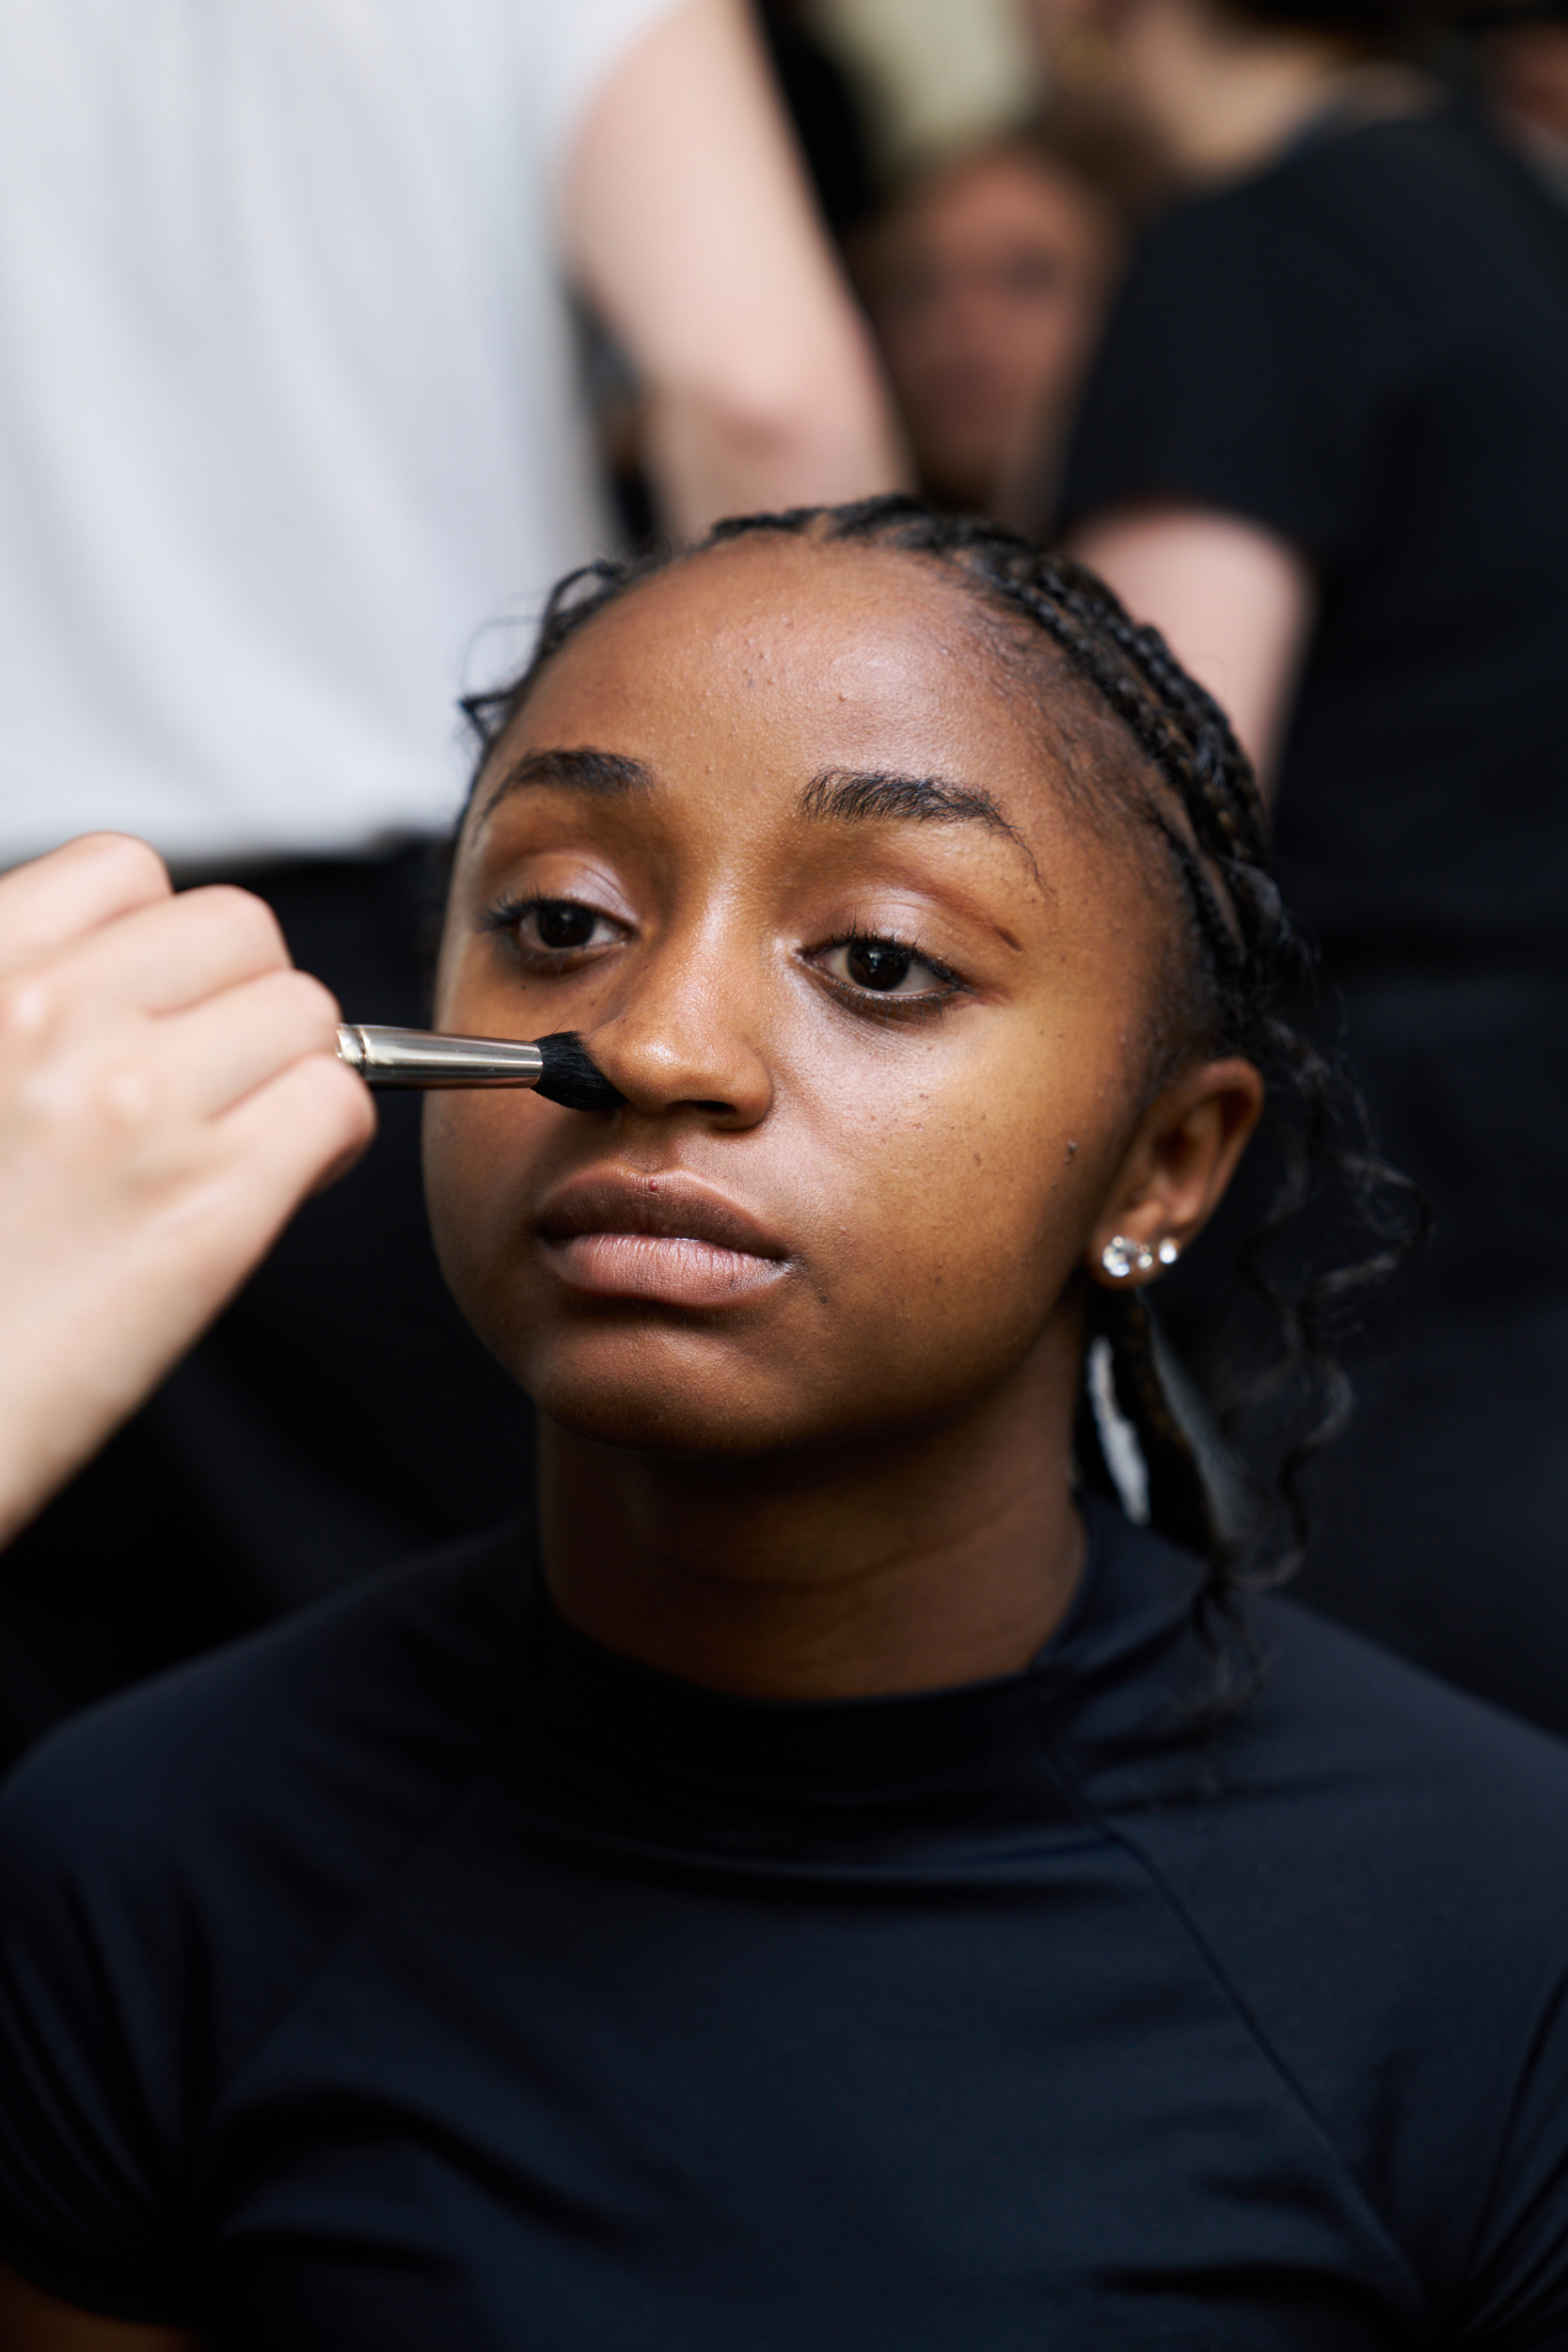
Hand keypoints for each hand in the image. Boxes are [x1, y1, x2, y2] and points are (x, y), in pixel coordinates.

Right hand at [0, 834, 374, 1549]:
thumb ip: (17, 1012)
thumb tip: (121, 985)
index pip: (124, 871)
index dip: (161, 943)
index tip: (156, 1010)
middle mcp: (43, 1017)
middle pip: (239, 931)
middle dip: (242, 1000)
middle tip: (213, 1081)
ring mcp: (130, 1105)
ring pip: (307, 1011)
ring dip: (293, 1069)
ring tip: (239, 1137)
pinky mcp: (208, 1205)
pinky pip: (338, 1103)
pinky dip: (326, 1142)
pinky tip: (271, 1186)